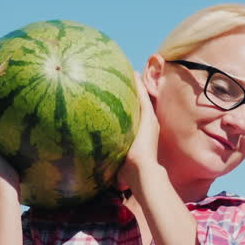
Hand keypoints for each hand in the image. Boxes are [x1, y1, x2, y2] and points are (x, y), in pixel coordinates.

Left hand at [118, 72, 161, 191]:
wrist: (142, 171)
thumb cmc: (130, 172)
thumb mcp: (119, 160)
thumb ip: (110, 157)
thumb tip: (94, 167)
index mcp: (143, 134)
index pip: (137, 116)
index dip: (132, 104)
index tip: (124, 93)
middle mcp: (148, 125)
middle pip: (142, 103)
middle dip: (137, 91)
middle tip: (129, 77)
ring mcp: (150, 120)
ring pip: (144, 98)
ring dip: (139, 85)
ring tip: (132, 72)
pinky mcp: (149, 118)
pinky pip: (143, 97)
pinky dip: (139, 86)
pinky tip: (133, 74)